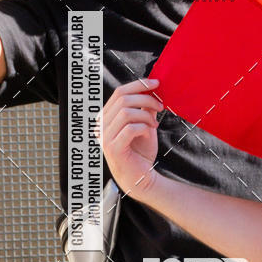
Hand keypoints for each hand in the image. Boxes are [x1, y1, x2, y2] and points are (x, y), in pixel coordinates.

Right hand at [97, 78, 161, 198]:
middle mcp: (101, 125)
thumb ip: (144, 109)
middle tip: (160, 107)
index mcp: (106, 117)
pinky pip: (131, 128)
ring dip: (146, 115)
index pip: (119, 92)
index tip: (156, 83)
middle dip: (146, 99)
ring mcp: (105, 137)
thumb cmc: (141, 152)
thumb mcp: (144, 125)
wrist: (141, 177)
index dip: (138, 84)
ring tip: (154, 125)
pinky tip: (149, 133)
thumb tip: (151, 90)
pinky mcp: (113, 148)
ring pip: (127, 112)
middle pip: (123, 99)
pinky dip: (144, 128)